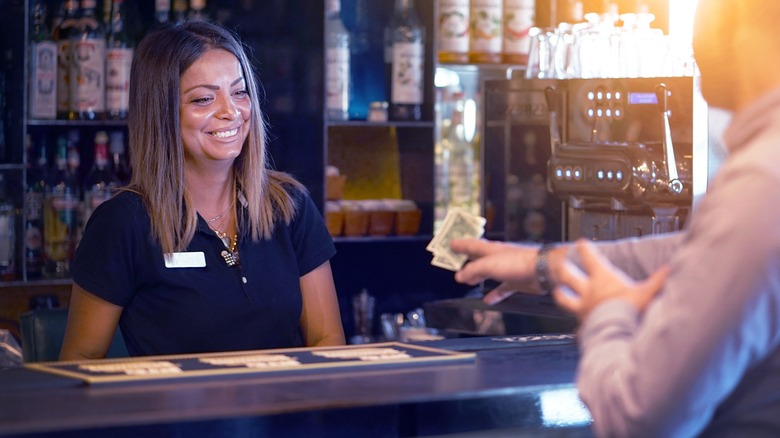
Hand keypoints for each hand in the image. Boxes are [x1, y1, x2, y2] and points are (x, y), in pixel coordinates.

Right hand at [451, 238, 539, 304]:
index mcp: (491, 249)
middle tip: (455, 261)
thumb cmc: (518, 262)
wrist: (543, 270)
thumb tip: (459, 276)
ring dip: (478, 276)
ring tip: (467, 281)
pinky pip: (502, 288)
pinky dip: (494, 294)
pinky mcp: (516, 281)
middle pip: (479, 258)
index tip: (450, 243)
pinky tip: (488, 300)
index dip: (460, 244)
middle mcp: (498, 257)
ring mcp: (508, 269)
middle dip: (467, 260)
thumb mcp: (489, 265)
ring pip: (489, 272)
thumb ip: (472, 270)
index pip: (471, 245)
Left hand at [553, 239, 668, 320]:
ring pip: (564, 298)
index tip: (581, 243)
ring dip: (560, 294)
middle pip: (569, 275)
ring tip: (557, 292)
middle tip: (560, 264)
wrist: (618, 333)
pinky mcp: (583, 324)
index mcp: (602, 279)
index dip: (584, 249)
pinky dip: (574, 322)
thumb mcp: (647, 292)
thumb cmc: (629, 310)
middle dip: (564, 268)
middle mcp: (588, 291)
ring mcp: (583, 308)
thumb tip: (671, 269)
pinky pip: (575, 322)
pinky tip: (574, 326)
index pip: (589, 258)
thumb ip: (658, 280)